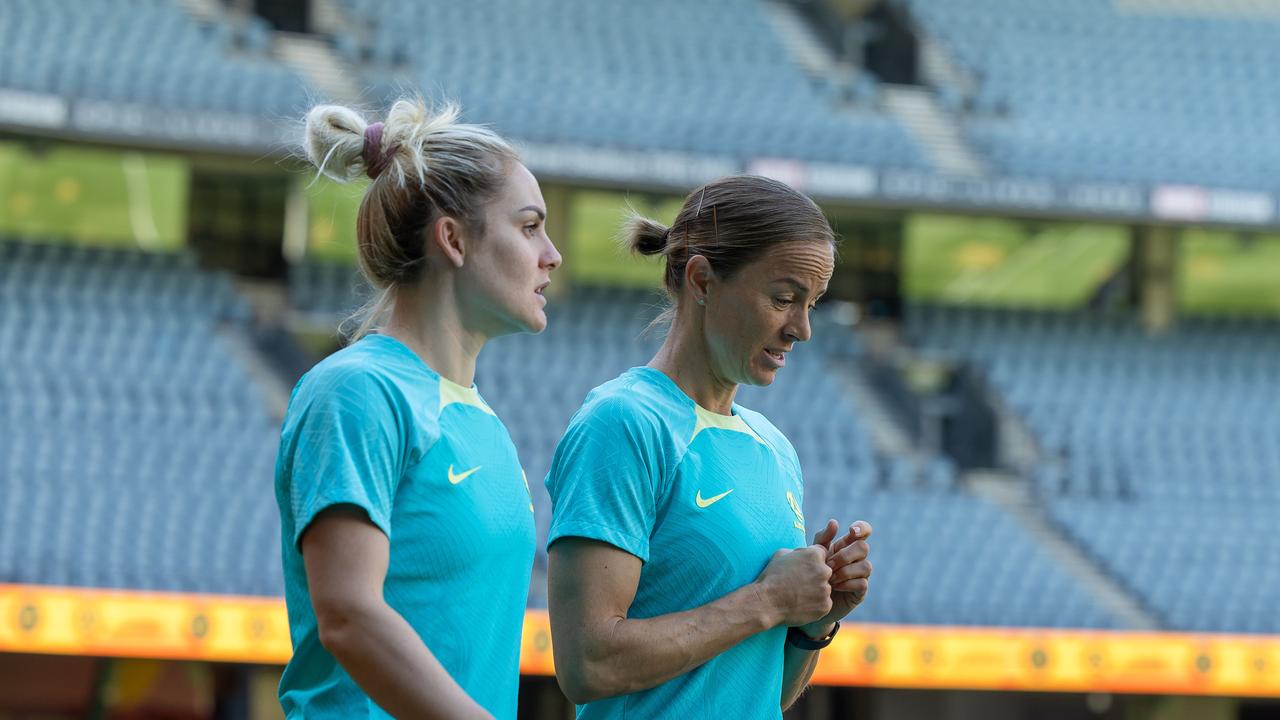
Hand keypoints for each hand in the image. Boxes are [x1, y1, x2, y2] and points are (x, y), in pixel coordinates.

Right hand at [755, 545, 833, 626]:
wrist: (767, 602)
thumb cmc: (771, 577)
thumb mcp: (781, 554)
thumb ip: (798, 551)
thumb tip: (803, 553)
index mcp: (814, 555)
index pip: (822, 554)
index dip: (812, 561)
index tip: (803, 568)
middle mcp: (824, 571)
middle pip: (826, 572)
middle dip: (816, 576)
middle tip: (800, 583)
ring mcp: (826, 590)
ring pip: (825, 588)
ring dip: (816, 591)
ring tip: (799, 595)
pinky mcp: (825, 606)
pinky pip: (824, 603)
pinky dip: (816, 605)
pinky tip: (801, 604)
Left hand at [800, 519, 872, 638]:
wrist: (807, 600)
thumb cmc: (810, 573)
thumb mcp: (814, 554)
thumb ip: (822, 538)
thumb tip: (834, 522)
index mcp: (846, 546)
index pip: (863, 531)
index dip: (862, 528)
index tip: (851, 531)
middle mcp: (856, 559)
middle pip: (863, 547)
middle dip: (845, 555)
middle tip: (828, 565)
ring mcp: (860, 575)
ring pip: (866, 566)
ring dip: (845, 571)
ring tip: (829, 578)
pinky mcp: (860, 592)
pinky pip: (862, 583)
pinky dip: (847, 584)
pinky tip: (834, 587)